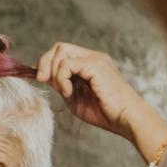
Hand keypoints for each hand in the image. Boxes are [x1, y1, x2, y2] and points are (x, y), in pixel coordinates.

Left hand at [36, 43, 166, 161]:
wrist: (125, 118)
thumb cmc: (104, 113)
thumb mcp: (74, 97)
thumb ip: (59, 84)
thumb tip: (41, 75)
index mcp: (88, 64)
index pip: (61, 52)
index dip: (46, 63)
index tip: (41, 80)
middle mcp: (92, 57)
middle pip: (58, 47)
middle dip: (45, 63)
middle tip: (44, 81)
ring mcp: (95, 59)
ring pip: (61, 51)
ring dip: (54, 72)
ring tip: (63, 91)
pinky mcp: (95, 65)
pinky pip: (67, 63)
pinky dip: (61, 78)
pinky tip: (68, 92)